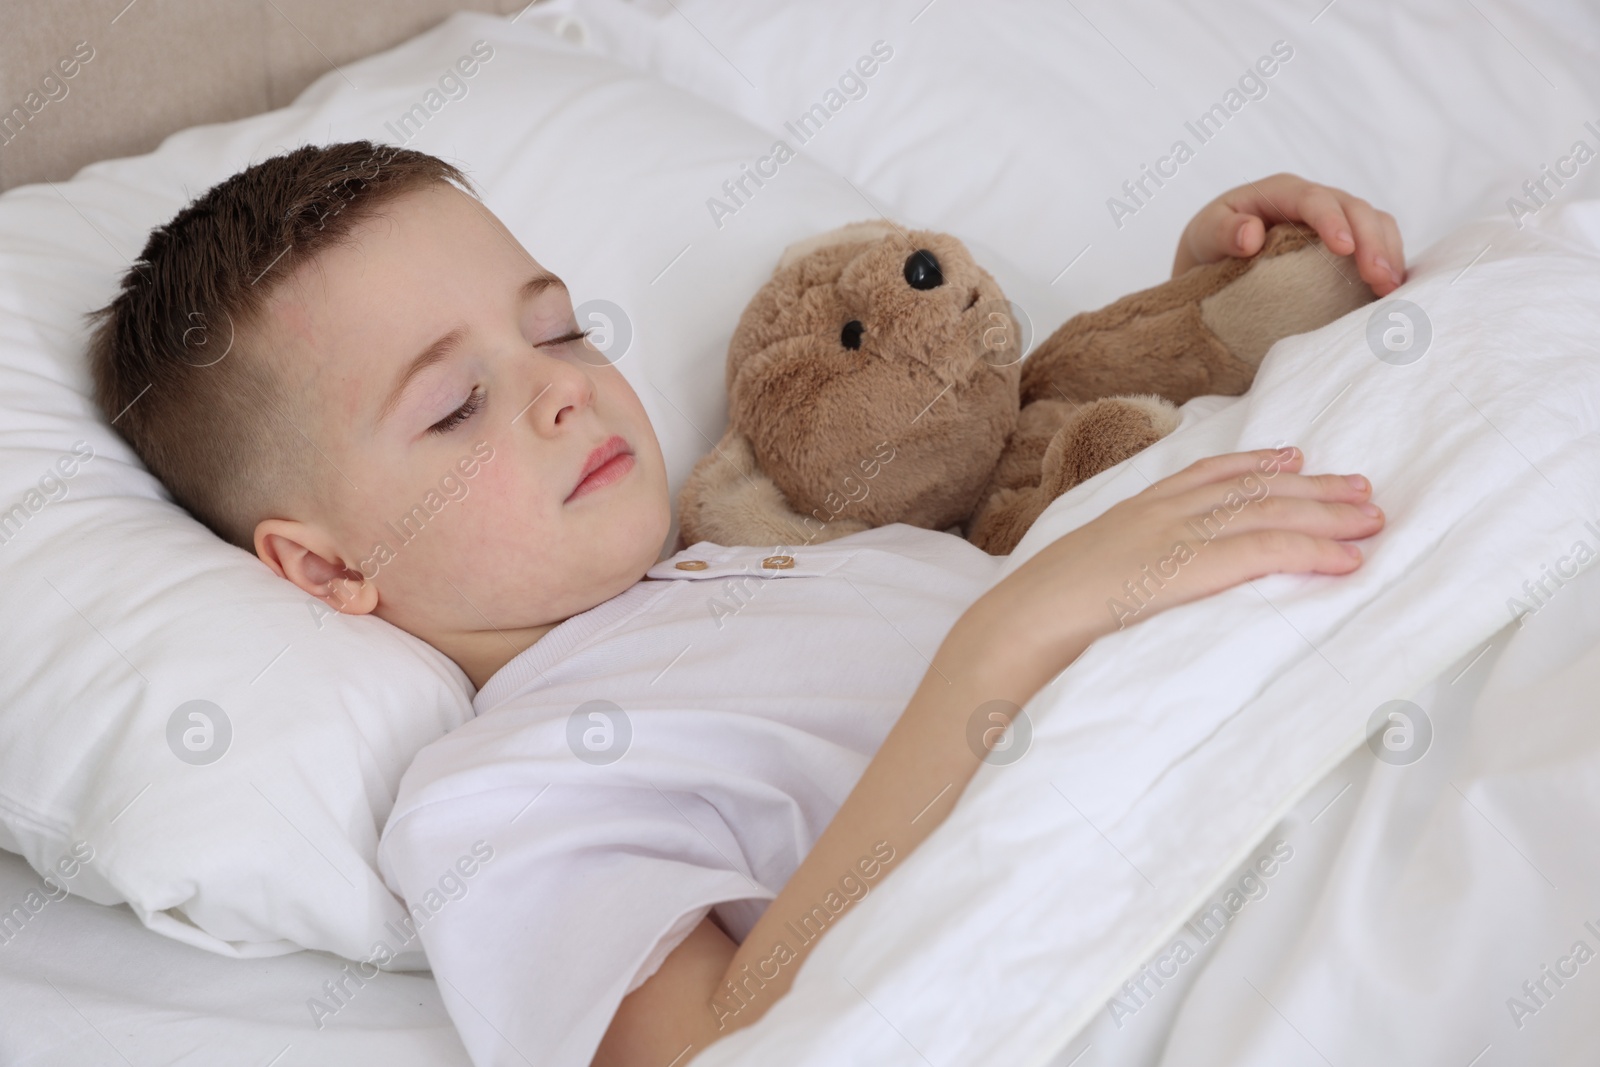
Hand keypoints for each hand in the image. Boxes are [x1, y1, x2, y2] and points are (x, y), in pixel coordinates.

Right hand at [979, 446, 1383, 667]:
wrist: (1013, 631)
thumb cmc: (1034, 624)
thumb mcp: (1075, 584)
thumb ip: (1110, 577)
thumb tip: (1127, 594)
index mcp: (1127, 515)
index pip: (1201, 476)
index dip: (1252, 464)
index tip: (1292, 459)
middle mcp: (1156, 514)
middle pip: (1248, 488)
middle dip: (1311, 487)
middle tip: (1359, 486)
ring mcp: (1172, 538)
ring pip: (1267, 512)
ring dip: (1326, 514)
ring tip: (1372, 517)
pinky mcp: (1190, 568)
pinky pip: (1265, 550)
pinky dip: (1312, 550)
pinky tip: (1348, 559)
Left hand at [1173, 174, 1405, 295]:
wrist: (1213, 261)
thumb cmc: (1209, 244)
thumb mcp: (1203, 235)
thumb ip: (1221, 231)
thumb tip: (1250, 234)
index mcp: (1280, 192)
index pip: (1313, 198)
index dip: (1331, 220)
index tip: (1343, 248)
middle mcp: (1314, 201)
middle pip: (1355, 209)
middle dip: (1372, 241)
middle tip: (1380, 278)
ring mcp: (1335, 220)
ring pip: (1375, 223)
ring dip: (1388, 253)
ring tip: (1391, 289)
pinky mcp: (1347, 244)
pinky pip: (1378, 244)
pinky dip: (1389, 264)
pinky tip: (1392, 292)